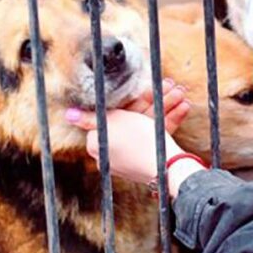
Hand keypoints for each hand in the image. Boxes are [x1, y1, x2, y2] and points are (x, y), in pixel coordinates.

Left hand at [65, 79, 201, 196]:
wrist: (165, 167)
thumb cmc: (135, 141)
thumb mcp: (112, 121)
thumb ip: (89, 118)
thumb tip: (68, 114)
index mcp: (99, 144)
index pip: (114, 114)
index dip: (133, 98)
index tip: (147, 87)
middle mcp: (115, 150)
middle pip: (133, 117)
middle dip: (154, 99)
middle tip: (170, 85)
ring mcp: (133, 154)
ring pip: (149, 124)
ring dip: (166, 106)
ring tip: (181, 93)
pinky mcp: (150, 157)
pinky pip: (157, 135)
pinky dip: (169, 121)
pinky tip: (183, 107)